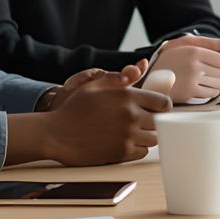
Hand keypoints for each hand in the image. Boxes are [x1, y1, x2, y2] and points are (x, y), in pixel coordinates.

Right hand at [12, 63, 171, 165]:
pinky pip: (142, 152)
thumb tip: (143, 65)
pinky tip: (126, 142)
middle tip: (142, 122)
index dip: (162, 106)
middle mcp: (131, 115)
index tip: (157, 109)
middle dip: (153, 121)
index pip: (163, 103)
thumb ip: (121, 77)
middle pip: (160, 122)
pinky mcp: (122, 153)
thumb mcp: (95, 85)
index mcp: (127, 96)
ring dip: (147, 135)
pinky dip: (137, 148)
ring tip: (133, 132)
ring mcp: (127, 136)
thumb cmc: (74, 108)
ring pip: (154, 138)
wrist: (56, 133)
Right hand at [150, 35, 219, 101]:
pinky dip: (210, 91)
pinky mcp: (188, 93)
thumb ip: (213, 44)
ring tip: (208, 79)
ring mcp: (191, 81)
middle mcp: (194, 65)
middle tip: (218, 73)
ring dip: (218, 84)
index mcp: (195, 50)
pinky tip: (202, 86)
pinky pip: (210, 94)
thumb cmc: (172, 58)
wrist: (149, 74)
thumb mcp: (188, 43)